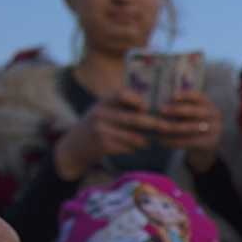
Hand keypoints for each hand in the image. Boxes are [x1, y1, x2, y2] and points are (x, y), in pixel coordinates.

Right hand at [53, 90, 168, 180]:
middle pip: (134, 118)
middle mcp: (101, 113)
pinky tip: (135, 147)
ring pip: (134, 136)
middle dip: (154, 124)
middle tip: (167, 127)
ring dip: (145, 140)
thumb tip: (150, 106)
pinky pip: (127, 147)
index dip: (138, 100)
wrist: (74, 147)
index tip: (147, 108)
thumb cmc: (94, 126)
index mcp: (103, 101)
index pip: (123, 93)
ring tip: (150, 140)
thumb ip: (120, 106)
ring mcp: (101, 130)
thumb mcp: (102, 110)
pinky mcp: (102, 145)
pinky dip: (134, 148)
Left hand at [156, 90, 223, 173]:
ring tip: (158, 126)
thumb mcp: (194, 112)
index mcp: (210, 105)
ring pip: (189, 128)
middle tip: (161, 110)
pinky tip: (161, 140)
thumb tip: (165, 101)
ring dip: (171, 127)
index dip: (186, 96)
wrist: (208, 145)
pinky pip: (188, 142)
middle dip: (176, 110)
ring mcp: (214, 130)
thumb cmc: (196, 123)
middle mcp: (215, 116)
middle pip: (194, 112)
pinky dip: (173, 141)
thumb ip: (183, 106)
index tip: (172, 96)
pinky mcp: (208, 144)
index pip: (199, 97)